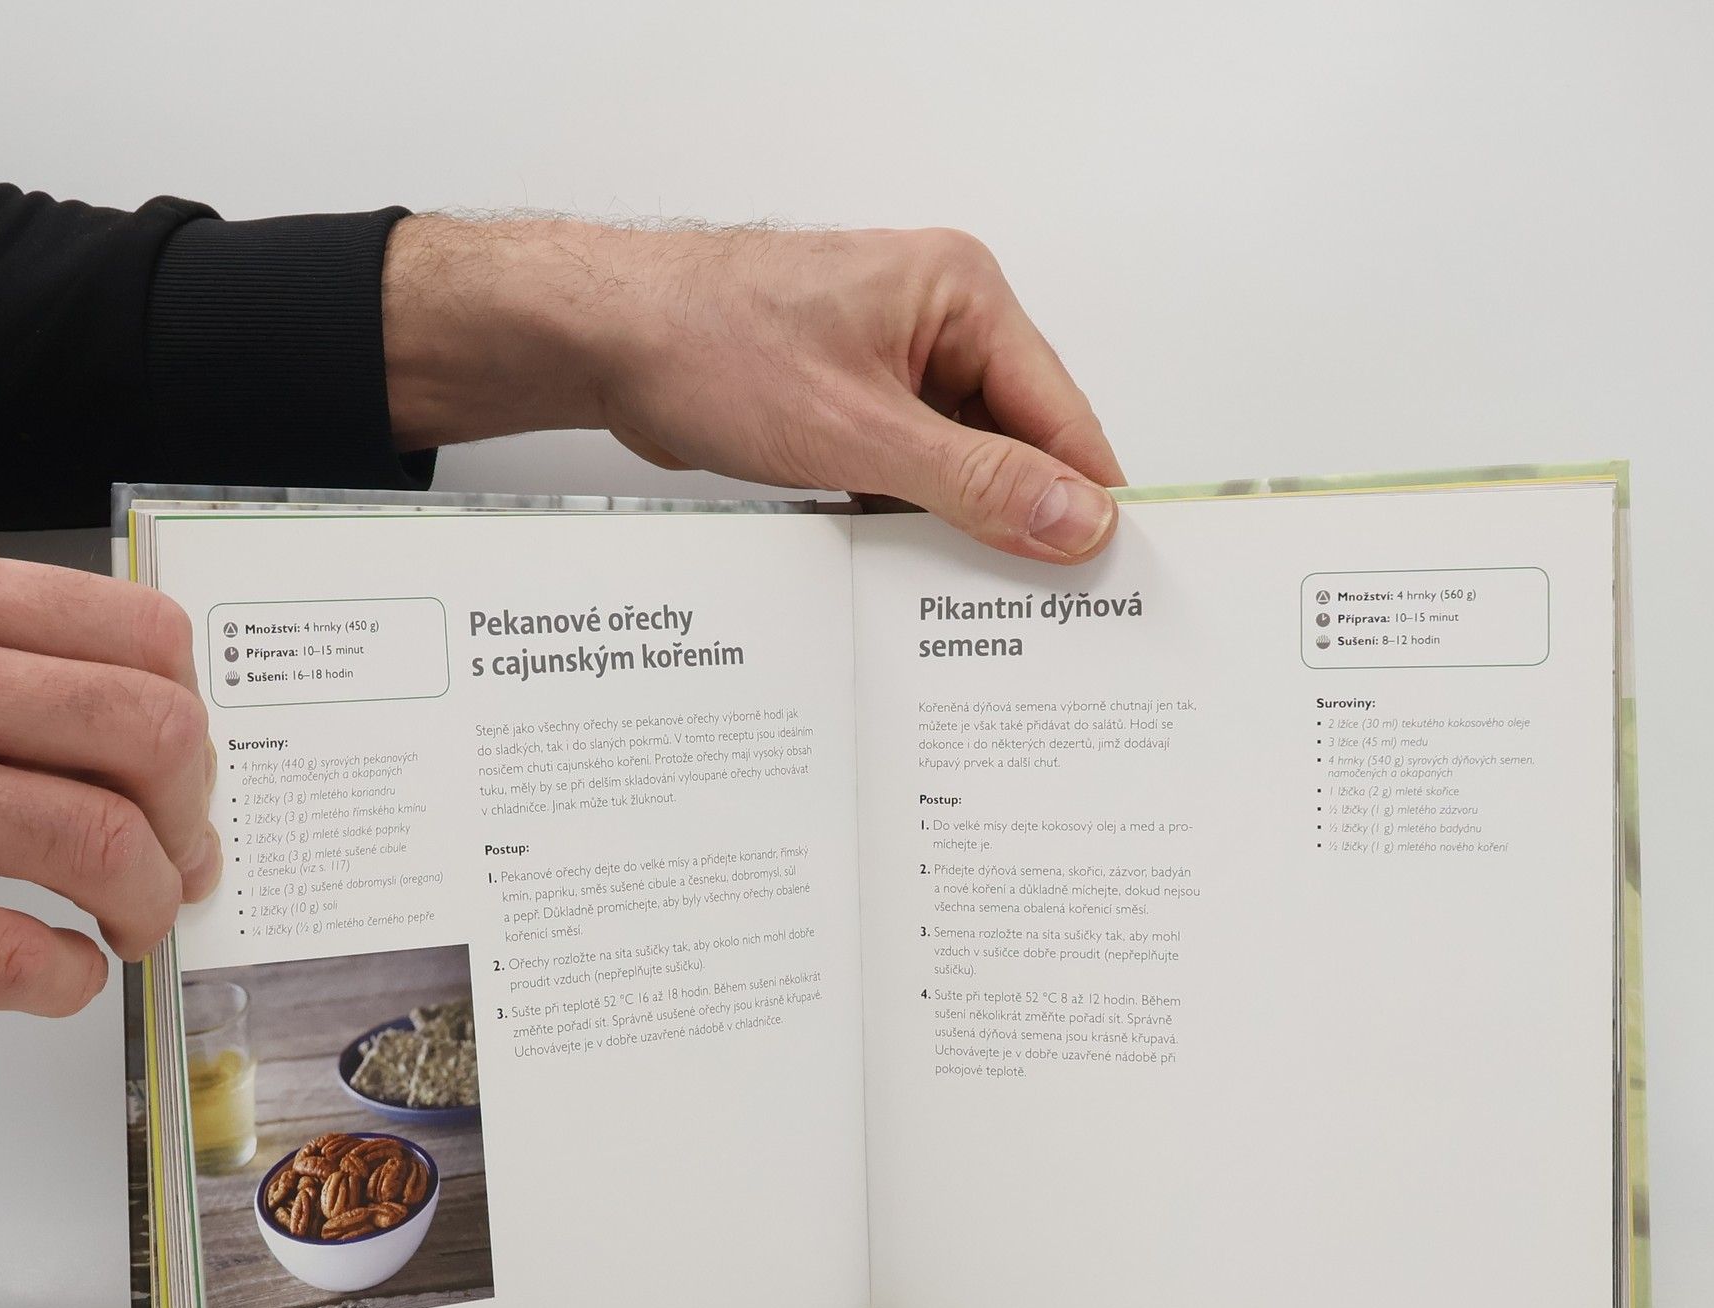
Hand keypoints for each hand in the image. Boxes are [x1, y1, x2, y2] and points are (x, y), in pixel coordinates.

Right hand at [0, 546, 217, 1014]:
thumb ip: (6, 663)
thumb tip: (161, 766)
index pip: (145, 639)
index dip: (195, 721)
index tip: (183, 779)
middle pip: (152, 739)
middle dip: (188, 819)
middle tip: (172, 862)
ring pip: (101, 844)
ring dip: (147, 904)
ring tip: (128, 924)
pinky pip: (4, 953)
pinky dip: (64, 979)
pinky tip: (62, 971)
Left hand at [384, 219, 1125, 561]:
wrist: (606, 340)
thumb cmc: (710, 346)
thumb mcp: (862, 433)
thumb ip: (978, 483)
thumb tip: (1077, 518)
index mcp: (963, 295)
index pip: (1061, 413)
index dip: (1086, 498)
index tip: (1108, 576)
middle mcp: (940, 319)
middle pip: (1018, 441)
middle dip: (1022, 519)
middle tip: (1041, 607)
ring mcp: (895, 359)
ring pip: (962, 463)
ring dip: (960, 524)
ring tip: (971, 598)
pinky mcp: (855, 397)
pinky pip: (911, 468)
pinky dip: (911, 516)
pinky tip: (909, 570)